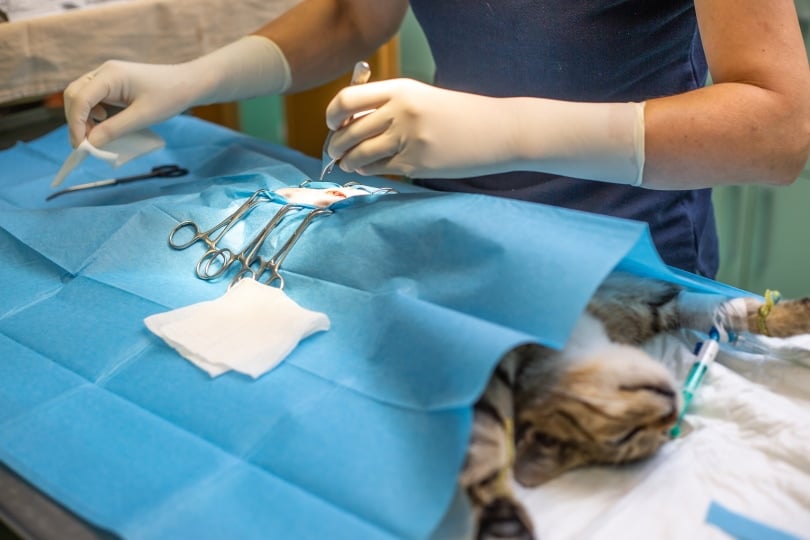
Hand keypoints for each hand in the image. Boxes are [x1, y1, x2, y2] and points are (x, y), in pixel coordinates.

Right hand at [64, 61, 198, 147]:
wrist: (189, 83)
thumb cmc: (169, 97)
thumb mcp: (142, 117)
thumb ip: (115, 129)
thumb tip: (91, 143)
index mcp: (110, 75)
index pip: (79, 98)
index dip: (76, 123)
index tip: (81, 146)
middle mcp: (104, 72)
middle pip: (74, 95)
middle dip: (76, 120)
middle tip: (86, 144)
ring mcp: (108, 76)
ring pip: (82, 96)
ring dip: (83, 117)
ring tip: (96, 136)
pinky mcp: (114, 83)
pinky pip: (94, 97)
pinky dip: (93, 113)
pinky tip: (104, 122)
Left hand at [324, 79, 516, 178]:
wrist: (497, 131)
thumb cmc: (458, 114)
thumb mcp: (421, 97)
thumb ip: (387, 105)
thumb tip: (347, 124)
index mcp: (400, 89)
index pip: (347, 100)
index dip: (331, 115)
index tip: (331, 124)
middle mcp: (400, 113)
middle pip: (347, 132)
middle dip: (335, 146)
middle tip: (335, 152)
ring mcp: (408, 140)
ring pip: (358, 155)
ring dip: (348, 162)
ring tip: (349, 163)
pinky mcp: (416, 165)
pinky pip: (378, 170)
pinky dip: (367, 171)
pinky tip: (370, 169)